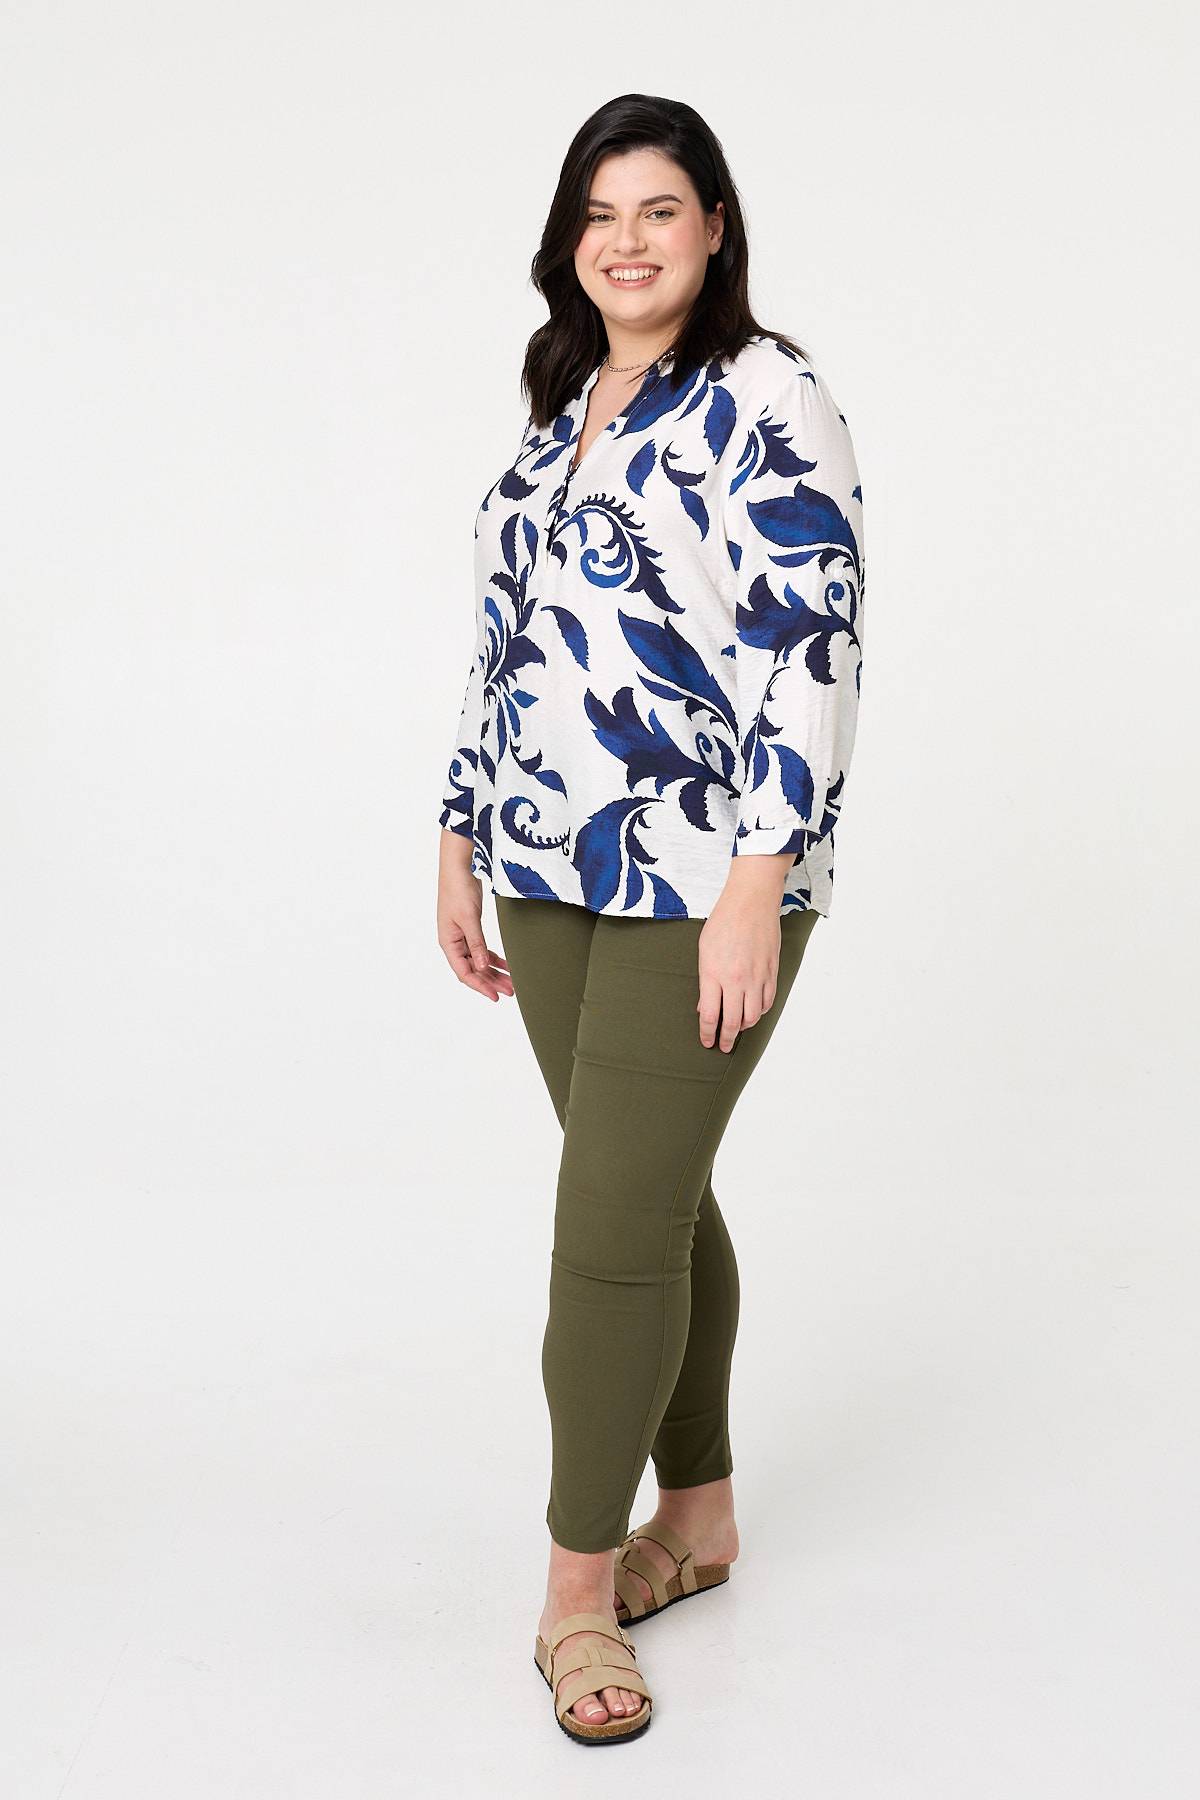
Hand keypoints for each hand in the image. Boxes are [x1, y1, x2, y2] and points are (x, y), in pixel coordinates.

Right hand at [436, 829, 513, 1001]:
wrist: (458, 867)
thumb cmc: (458, 889)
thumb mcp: (469, 918)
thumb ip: (476, 943)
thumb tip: (482, 966)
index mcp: (448, 942)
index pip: (464, 973)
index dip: (480, 986)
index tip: (496, 996)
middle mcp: (454, 943)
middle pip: (473, 970)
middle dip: (491, 982)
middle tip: (511, 992)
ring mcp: (462, 936)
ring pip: (479, 961)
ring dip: (494, 972)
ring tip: (512, 983)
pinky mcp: (471, 928)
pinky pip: (482, 950)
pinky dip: (494, 958)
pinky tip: (507, 966)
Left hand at [697, 854, 792, 1050]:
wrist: (751, 902)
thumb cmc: (724, 921)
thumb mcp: (704, 950)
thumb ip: (705, 981)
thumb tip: (705, 1006)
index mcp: (714, 974)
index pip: (710, 1016)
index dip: (707, 1034)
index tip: (706, 1042)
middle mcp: (736, 980)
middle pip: (732, 1023)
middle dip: (726, 1039)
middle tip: (723, 1046)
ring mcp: (756, 977)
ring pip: (752, 1016)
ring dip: (743, 1027)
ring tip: (736, 1029)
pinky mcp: (772, 972)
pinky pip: (767, 1002)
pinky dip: (759, 1012)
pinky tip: (753, 1012)